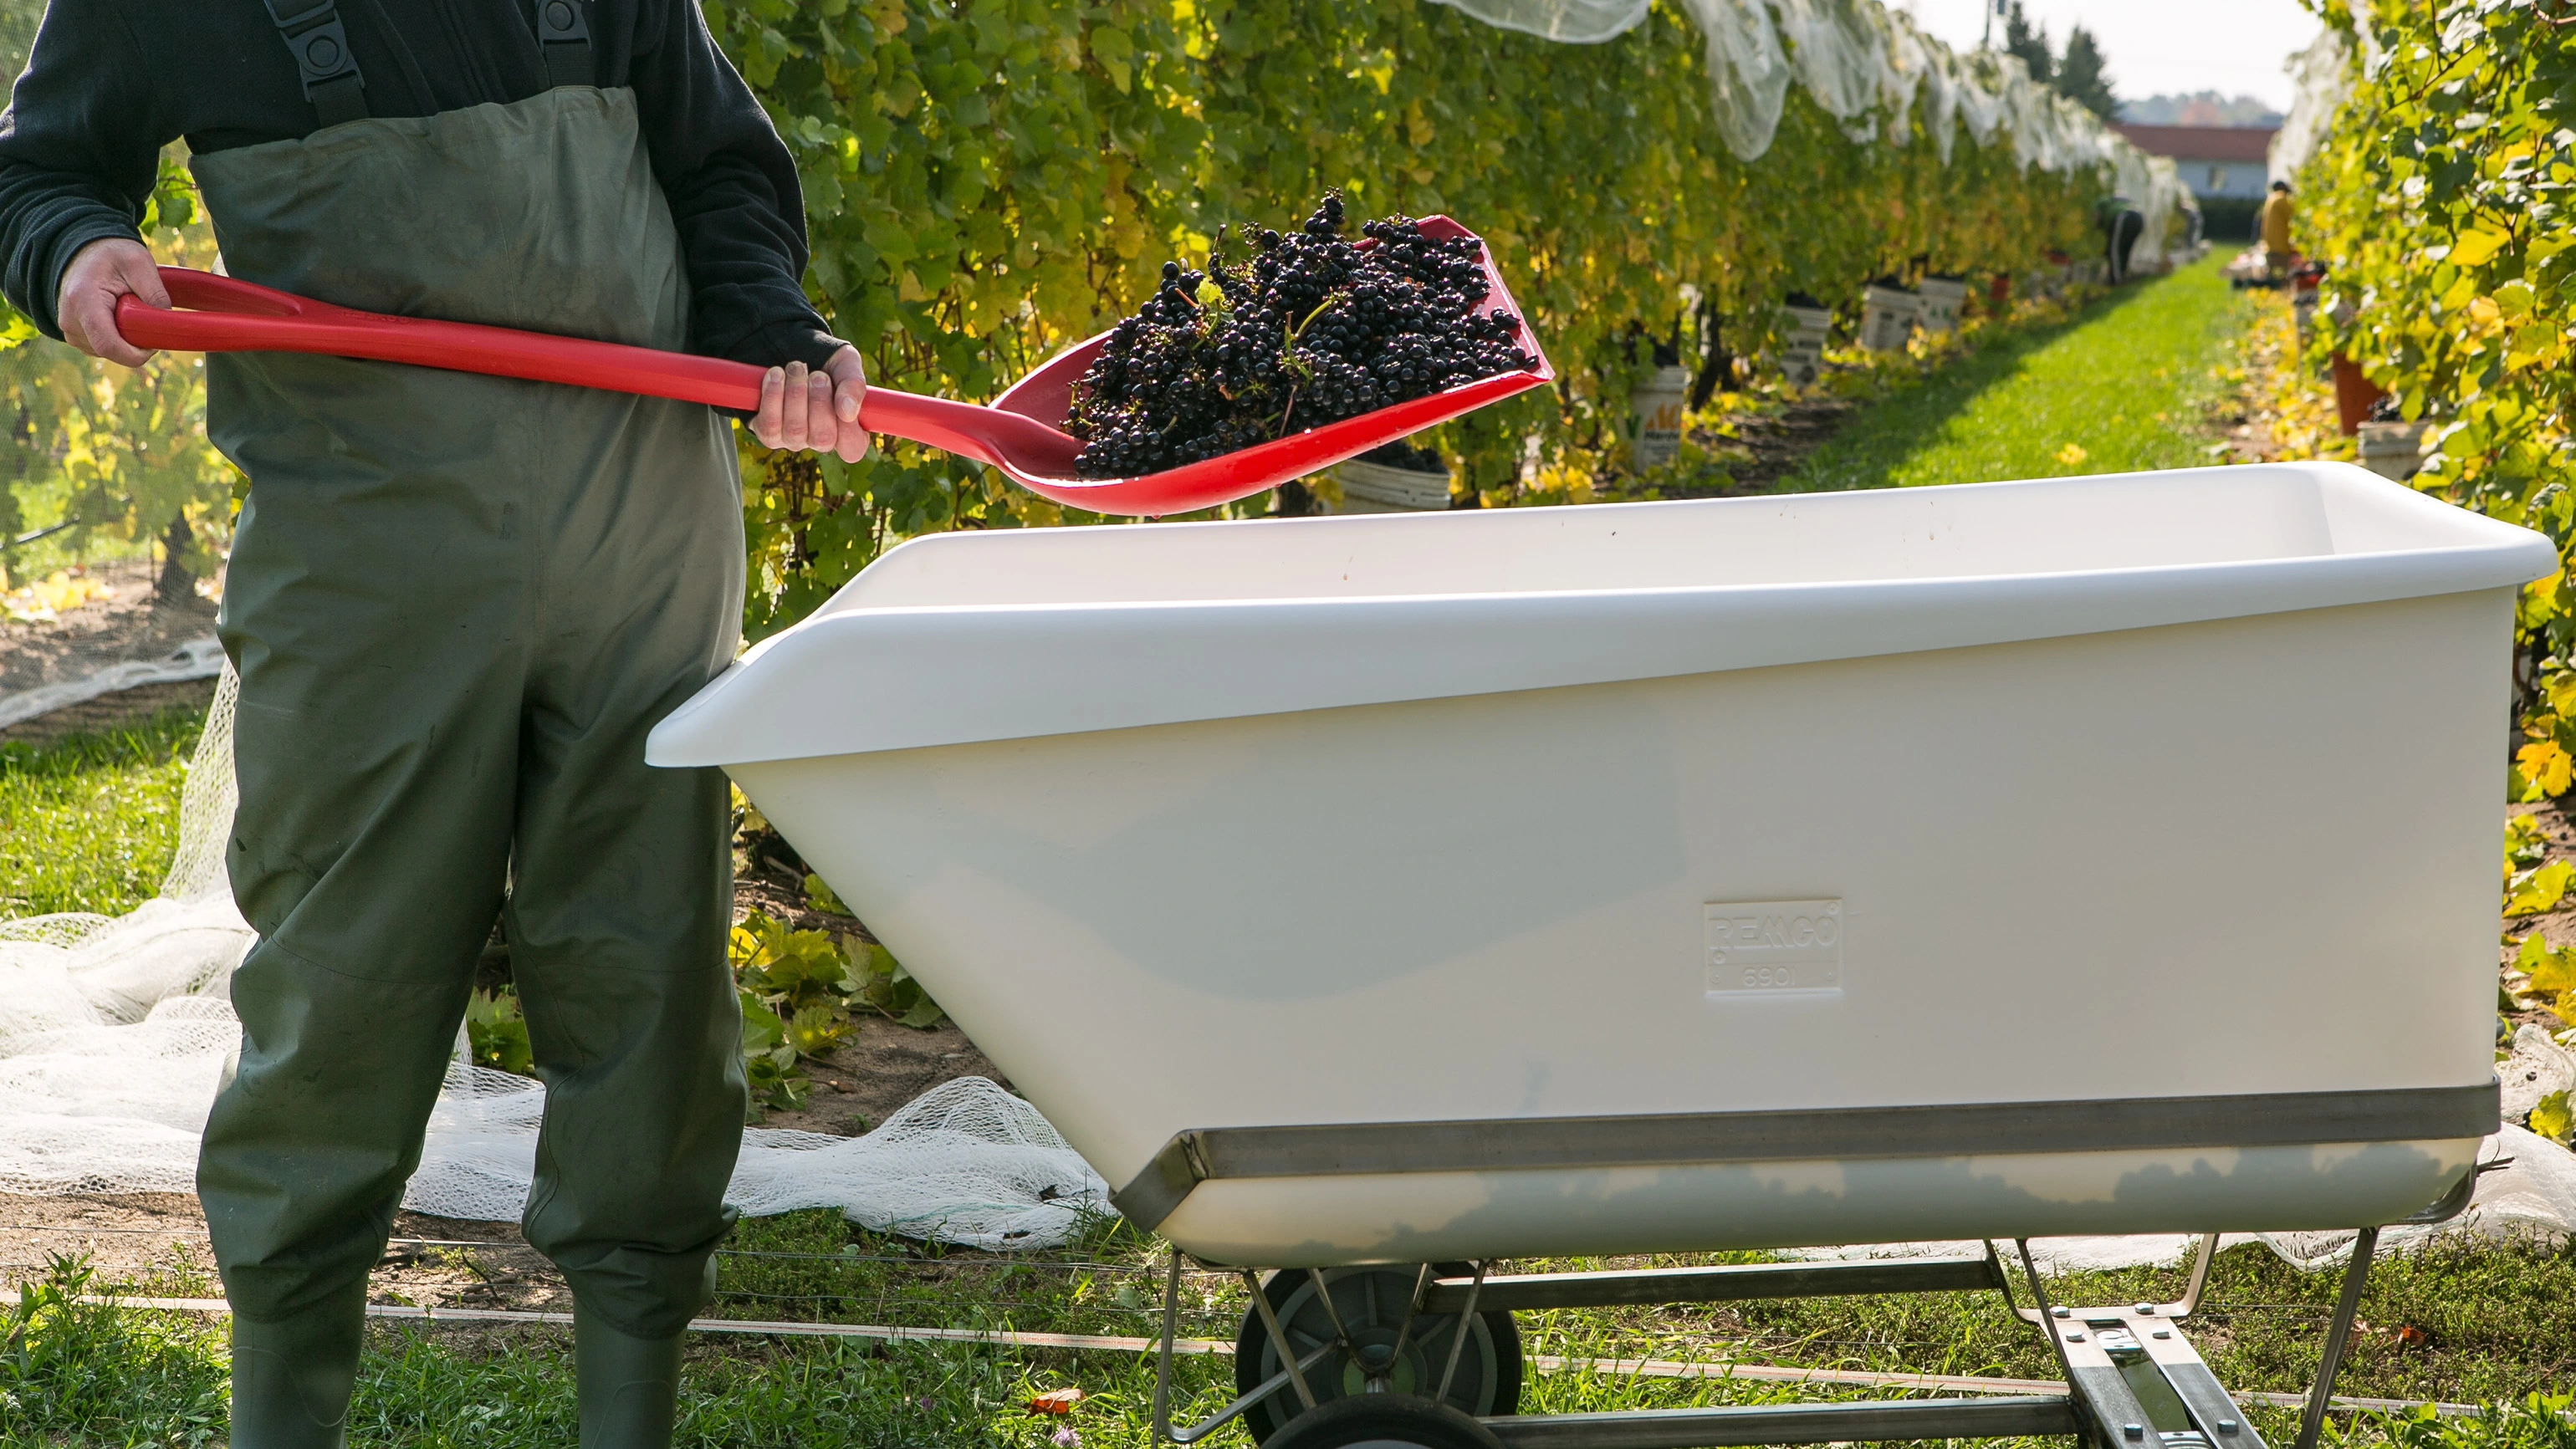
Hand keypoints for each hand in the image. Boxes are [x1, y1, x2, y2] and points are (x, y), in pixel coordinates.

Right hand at [56, 236, 167, 367]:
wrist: (85, 251)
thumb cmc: (112, 254)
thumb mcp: (139, 263)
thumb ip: (156, 293)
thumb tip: (169, 324)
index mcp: (83, 301)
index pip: (109, 346)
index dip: (138, 353)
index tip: (156, 342)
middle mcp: (70, 320)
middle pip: (112, 352)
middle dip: (135, 343)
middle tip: (145, 318)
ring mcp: (70, 330)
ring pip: (109, 353)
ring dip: (126, 339)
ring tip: (126, 310)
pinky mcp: (75, 335)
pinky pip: (103, 349)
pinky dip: (118, 338)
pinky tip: (118, 317)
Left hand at [750, 345, 869, 462]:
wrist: (789, 349)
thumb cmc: (825, 362)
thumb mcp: (847, 364)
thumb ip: (855, 385)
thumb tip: (848, 411)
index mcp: (845, 430)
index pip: (853, 449)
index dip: (849, 431)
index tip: (844, 404)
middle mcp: (819, 440)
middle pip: (822, 439)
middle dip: (819, 401)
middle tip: (818, 375)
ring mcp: (794, 440)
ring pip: (795, 430)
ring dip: (796, 393)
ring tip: (796, 368)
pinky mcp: (769, 433)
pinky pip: (770, 424)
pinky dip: (773, 396)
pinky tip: (776, 375)